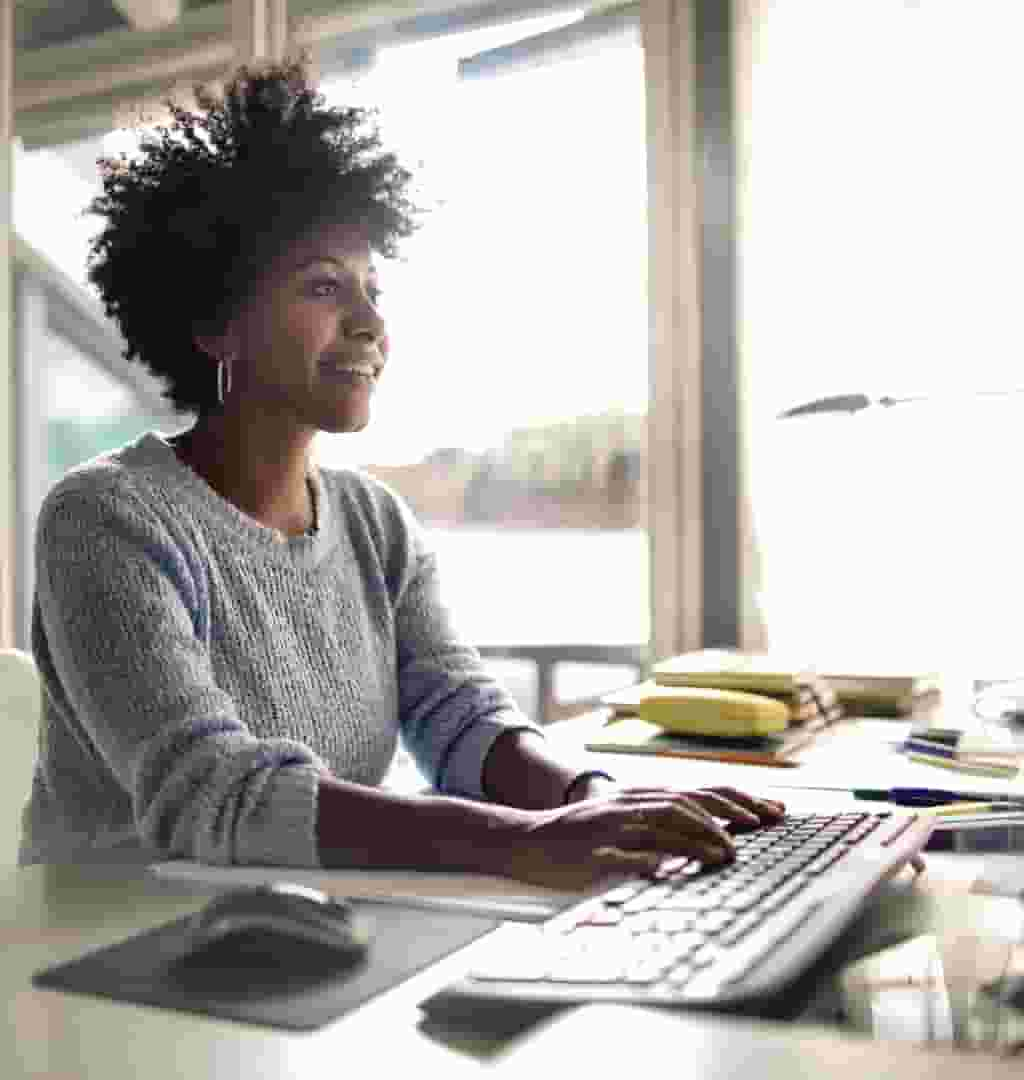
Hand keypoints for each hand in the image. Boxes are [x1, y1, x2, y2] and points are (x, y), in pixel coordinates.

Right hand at [501, 785, 785, 888]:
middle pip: (685, 801)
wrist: (524, 840)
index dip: (736, 799)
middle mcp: (628, 806)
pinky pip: (622, 856)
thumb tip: (710, 835)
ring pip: (659, 823)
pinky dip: (647, 861)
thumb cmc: (578, 837)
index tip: (771, 810)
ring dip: (697, 836)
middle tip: (761, 825)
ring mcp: (609, 828)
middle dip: (726, 812)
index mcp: (639, 798)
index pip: (696, 793)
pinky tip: (667, 870)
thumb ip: (659, 825)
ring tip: (726, 852)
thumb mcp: (622, 822)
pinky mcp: (590, 853)